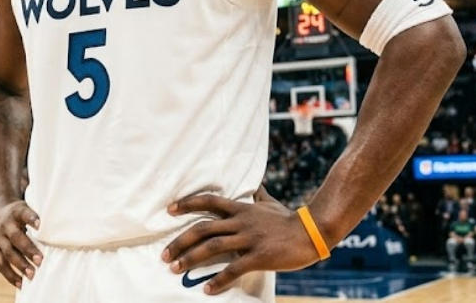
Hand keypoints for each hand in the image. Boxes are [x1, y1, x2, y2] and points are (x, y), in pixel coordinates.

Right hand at [0, 197, 42, 288]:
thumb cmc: (18, 213)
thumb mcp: (26, 209)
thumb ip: (38, 218)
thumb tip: (58, 232)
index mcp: (16, 212)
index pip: (24, 214)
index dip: (32, 219)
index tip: (40, 226)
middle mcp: (6, 225)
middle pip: (16, 238)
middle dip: (28, 250)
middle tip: (40, 261)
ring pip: (8, 253)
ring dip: (20, 265)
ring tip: (32, 275)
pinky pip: (1, 264)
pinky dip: (10, 275)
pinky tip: (20, 284)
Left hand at [161, 187, 322, 294]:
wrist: (311, 232)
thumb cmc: (289, 219)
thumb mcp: (270, 203)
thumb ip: (258, 195)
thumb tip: (255, 185)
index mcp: (241, 209)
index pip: (208, 201)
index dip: (187, 204)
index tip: (169, 209)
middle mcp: (240, 222)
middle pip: (202, 228)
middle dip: (180, 241)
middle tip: (165, 254)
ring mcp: (249, 239)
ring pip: (212, 248)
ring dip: (191, 259)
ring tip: (175, 269)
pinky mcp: (258, 257)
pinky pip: (233, 269)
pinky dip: (218, 280)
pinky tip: (207, 289)